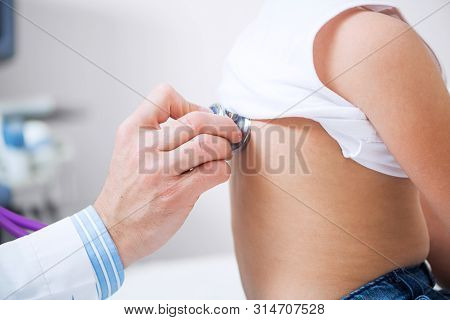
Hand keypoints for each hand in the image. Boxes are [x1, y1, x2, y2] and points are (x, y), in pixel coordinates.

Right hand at [94, 84, 241, 266]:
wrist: (112, 230)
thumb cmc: (128, 191)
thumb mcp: (129, 151)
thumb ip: (158, 133)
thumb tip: (204, 120)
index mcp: (132, 131)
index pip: (164, 95)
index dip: (190, 103)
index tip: (199, 117)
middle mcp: (144, 148)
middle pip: (198, 119)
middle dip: (223, 124)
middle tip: (231, 132)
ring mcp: (160, 172)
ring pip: (209, 144)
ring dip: (224, 148)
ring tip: (221, 155)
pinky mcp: (176, 195)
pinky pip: (215, 171)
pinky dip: (223, 170)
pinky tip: (215, 174)